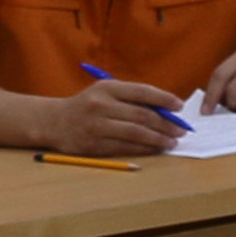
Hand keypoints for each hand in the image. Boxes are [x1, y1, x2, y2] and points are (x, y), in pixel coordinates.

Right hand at [50, 76, 186, 157]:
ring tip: (172, 142)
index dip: (164, 99)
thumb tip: (167, 110)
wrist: (53, 121)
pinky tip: (155, 148)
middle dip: (166, 123)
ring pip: (136, 133)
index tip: (179, 106)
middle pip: (142, 115)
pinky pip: (125, 147)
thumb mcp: (106, 92)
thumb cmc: (88, 105)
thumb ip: (132, 98)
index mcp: (107, 88)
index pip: (142, 92)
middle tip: (181, 130)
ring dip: (158, 139)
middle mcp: (101, 105)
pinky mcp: (94, 144)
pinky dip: (144, 148)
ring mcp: (96, 126)